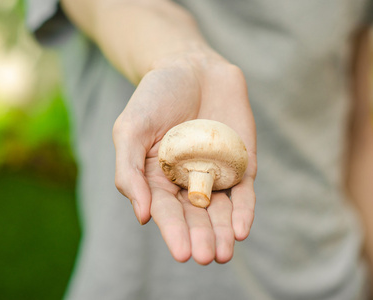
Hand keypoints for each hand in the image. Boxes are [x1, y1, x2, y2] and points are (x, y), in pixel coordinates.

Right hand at [113, 54, 256, 264]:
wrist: (191, 66)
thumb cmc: (156, 96)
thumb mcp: (131, 129)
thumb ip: (129, 170)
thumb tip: (142, 215)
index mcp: (158, 179)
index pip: (166, 211)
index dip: (173, 232)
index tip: (181, 253)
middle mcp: (188, 182)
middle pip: (196, 217)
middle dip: (201, 238)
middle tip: (207, 257)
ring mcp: (216, 174)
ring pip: (221, 211)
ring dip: (222, 233)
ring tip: (224, 253)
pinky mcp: (240, 164)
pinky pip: (243, 192)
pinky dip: (243, 210)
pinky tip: (241, 229)